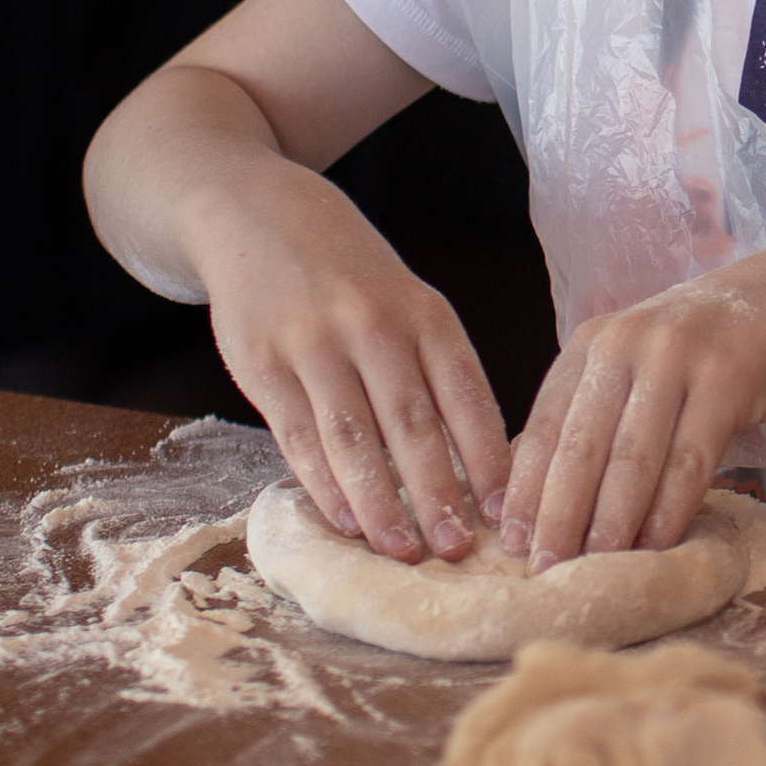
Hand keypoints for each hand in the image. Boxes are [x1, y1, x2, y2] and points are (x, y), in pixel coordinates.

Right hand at [192, 151, 512, 559]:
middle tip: (458, 550)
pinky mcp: (262, 363)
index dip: (490, 458)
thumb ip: (435, 369)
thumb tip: (478, 464)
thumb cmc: (349, 275)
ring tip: (404, 550)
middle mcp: (373, 325)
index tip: (508, 513)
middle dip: (439, 494)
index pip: (468, 394)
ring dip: (382, 503)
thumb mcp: (406, 301)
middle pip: (414, 425)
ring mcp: (314, 343)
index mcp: (425, 312)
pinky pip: (298, 435)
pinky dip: (325, 484)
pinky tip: (347, 520)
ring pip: (355, 437)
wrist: (258, 215)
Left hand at [502, 245, 765, 560]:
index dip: (525, 489)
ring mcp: (677, 355)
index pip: (543, 425)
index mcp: (592, 342)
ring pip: (632, 458)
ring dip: (611, 523)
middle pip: (580, 446)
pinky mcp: (729, 376)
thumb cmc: (710, 349)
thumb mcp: (641, 366)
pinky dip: (671, 509)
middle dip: (559, 517)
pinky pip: (691, 459)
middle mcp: (626, 341)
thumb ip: (597, 414)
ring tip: (597, 572)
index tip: (510, 544)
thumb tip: (541, 498)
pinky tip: (658, 546)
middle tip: (544, 571)